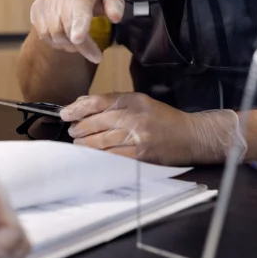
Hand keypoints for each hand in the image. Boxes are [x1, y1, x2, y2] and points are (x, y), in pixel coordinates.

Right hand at [30, 0, 124, 63]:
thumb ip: (115, 4)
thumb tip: (115, 18)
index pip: (78, 9)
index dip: (78, 25)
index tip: (78, 40)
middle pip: (66, 29)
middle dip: (82, 47)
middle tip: (97, 57)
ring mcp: (44, 3)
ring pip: (54, 35)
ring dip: (69, 45)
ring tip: (80, 40)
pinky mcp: (36, 11)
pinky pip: (44, 35)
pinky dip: (57, 42)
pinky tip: (67, 37)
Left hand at [60, 93, 246, 165]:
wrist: (191, 136)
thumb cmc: (163, 119)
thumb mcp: (140, 102)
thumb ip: (113, 102)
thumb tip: (82, 104)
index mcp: (133, 101)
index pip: (98, 102)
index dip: (78, 108)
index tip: (65, 114)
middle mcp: (134, 117)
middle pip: (96, 123)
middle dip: (79, 128)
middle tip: (72, 132)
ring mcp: (137, 137)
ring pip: (101, 142)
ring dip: (86, 145)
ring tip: (79, 145)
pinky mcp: (141, 155)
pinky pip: (113, 157)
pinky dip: (100, 157)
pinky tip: (93, 157)